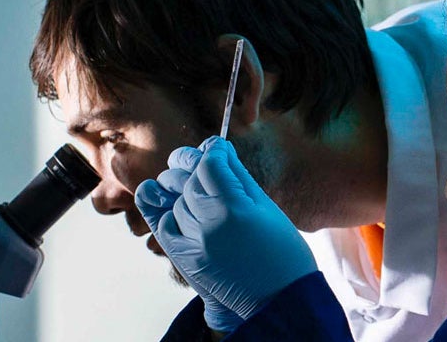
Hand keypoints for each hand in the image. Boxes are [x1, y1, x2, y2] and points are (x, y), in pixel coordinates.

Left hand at [136, 137, 317, 332]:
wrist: (279, 299)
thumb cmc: (282, 253)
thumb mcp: (266, 208)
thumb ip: (238, 177)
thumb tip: (219, 149)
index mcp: (235, 208)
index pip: (209, 164)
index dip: (212, 151)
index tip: (216, 148)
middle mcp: (209, 224)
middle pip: (188, 180)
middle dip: (193, 167)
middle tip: (201, 163)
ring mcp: (194, 243)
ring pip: (175, 201)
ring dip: (184, 191)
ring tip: (196, 190)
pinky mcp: (185, 259)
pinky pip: (163, 226)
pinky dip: (168, 214)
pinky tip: (179, 209)